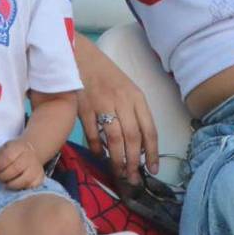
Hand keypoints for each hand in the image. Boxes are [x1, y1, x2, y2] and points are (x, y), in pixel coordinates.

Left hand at [0, 138, 44, 188]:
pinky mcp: (40, 178)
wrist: (30, 154)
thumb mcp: (5, 149)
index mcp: (20, 147)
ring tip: (6, 184)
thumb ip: (0, 157)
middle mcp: (30, 157)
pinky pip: (32, 187)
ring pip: (25, 180)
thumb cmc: (13, 154)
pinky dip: (22, 189)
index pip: (8, 157)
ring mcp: (37, 168)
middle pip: (16, 169)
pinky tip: (16, 186)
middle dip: (4, 176)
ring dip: (12, 184)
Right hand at [77, 60, 159, 186]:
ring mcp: (103, 103)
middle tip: (133, 178)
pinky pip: (92, 132)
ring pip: (114, 138)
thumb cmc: (105, 75)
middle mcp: (122, 100)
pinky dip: (96, 147)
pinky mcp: (84, 105)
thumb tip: (141, 144)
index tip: (153, 169)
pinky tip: (99, 156)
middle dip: (134, 161)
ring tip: (119, 172)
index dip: (153, 152)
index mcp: (136, 97)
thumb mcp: (126, 90)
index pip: (149, 129)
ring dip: (117, 159)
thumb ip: (134, 113)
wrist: (80, 55)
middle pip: (133, 137)